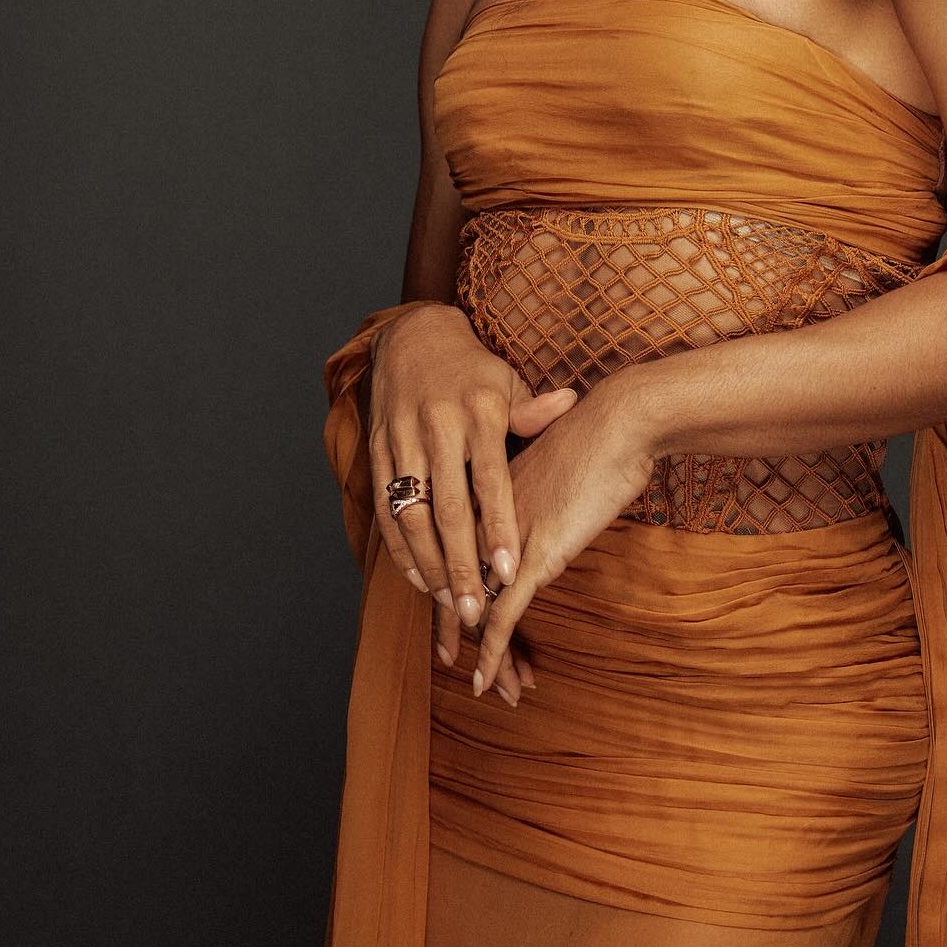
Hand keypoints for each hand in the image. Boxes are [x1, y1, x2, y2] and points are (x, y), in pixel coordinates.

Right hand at [368, 305, 578, 707]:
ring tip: (448, 602)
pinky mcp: (378, 451)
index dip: (498, 526)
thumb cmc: (473, 369)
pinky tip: (418, 576)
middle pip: (448, 507)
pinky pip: (385, 507)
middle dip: (461, 562)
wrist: (412, 336)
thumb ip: (533, 408)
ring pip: (412, 514)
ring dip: (429, 564)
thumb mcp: (507, 380)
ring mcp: (403, 440)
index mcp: (478, 411)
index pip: (490, 479)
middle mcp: (438, 427)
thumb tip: (568, 402)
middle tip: (475, 609)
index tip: (509, 570)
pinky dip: (400, 547)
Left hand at [470, 373, 656, 698]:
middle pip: (456, 585)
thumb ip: (539, 484)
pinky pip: (502, 615)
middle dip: (451, 627)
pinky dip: (490, 652)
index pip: (453, 551)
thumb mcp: (554, 463)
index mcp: (485, 496)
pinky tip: (482, 680)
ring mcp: (505, 541)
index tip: (446, 618)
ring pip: (476, 609)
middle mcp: (484, 521)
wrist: (618, 421)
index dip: (447, 586)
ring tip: (483, 686)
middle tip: (445, 659)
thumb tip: (548, 498)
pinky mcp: (532, 557)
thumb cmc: (597, 435)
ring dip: (478, 652)